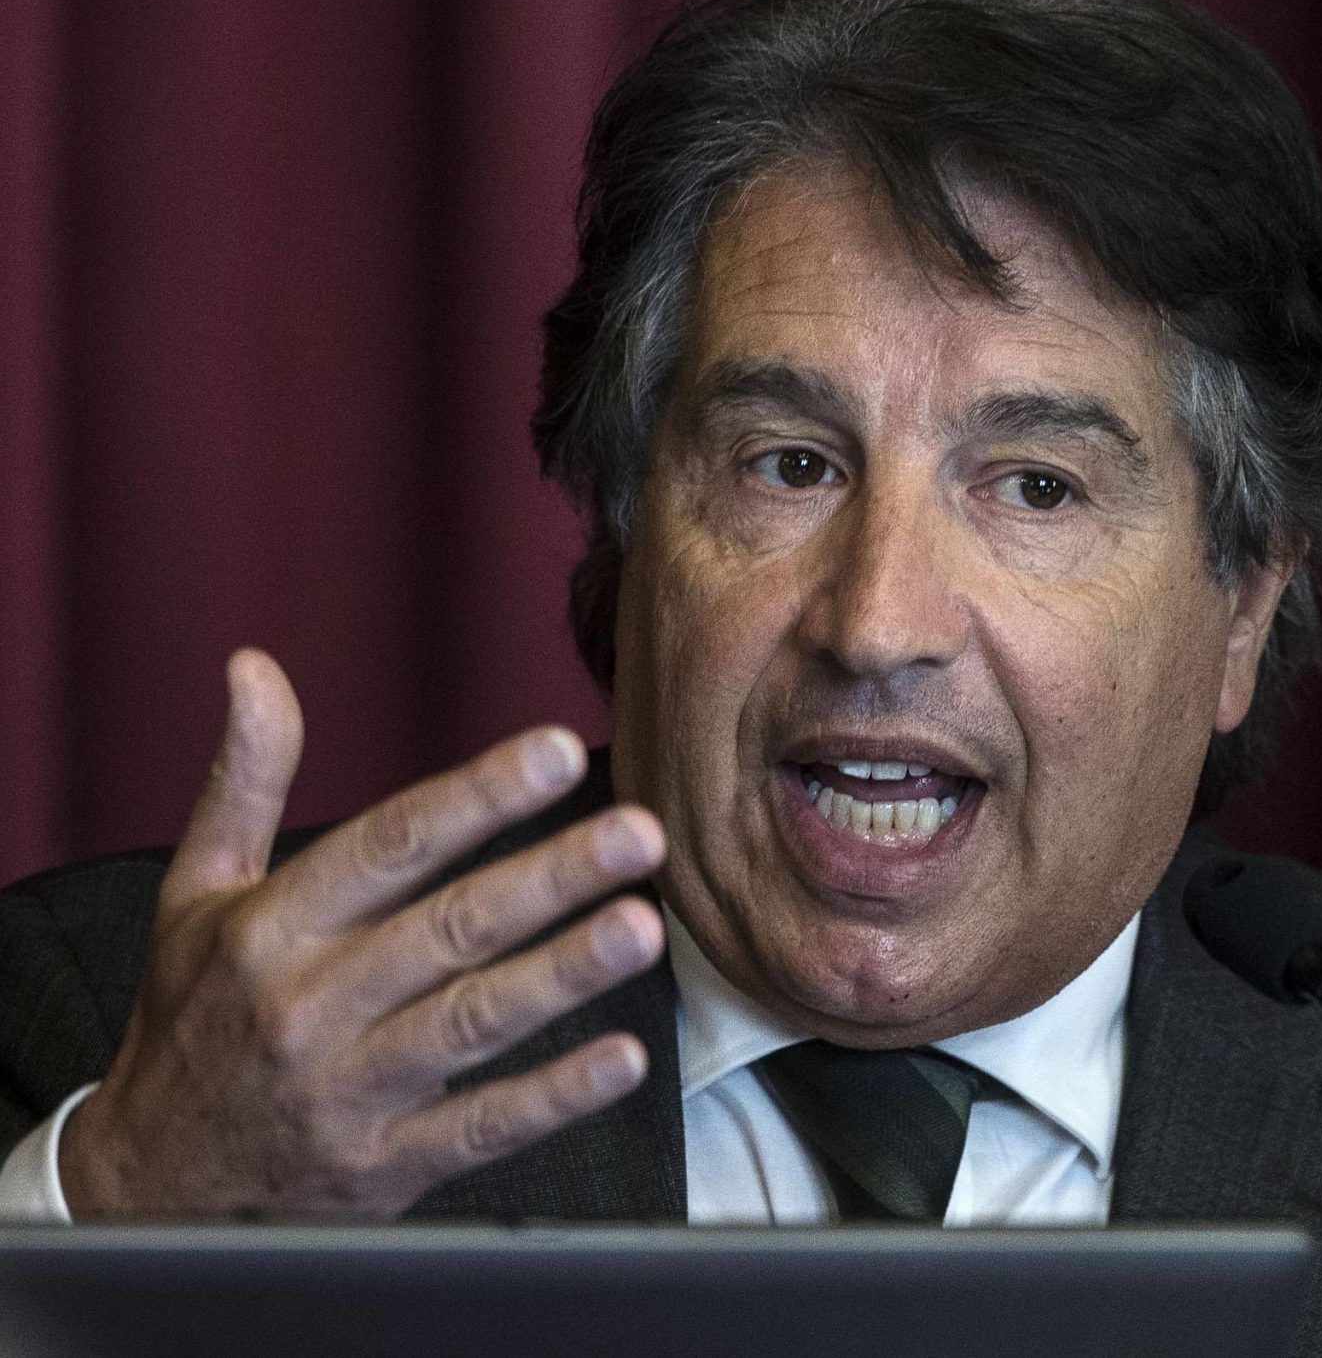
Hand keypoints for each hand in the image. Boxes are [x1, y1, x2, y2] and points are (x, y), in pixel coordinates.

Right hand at [60, 649, 667, 1218]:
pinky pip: (478, 1128)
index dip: (477, 796)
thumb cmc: (194, 1017)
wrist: (146, 1188)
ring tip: (641, 930)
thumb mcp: (198, 895)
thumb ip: (244, 781)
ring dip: (561, 975)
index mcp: (269, 927)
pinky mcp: (380, 1169)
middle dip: (550, 878)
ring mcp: (345, 1092)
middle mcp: (306, 1005)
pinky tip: (622, 1057)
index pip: (389, 846)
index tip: (558, 750)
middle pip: (448, 928)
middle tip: (640, 833)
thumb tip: (254, 666)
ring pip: (470, 1022)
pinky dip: (552, 1097)